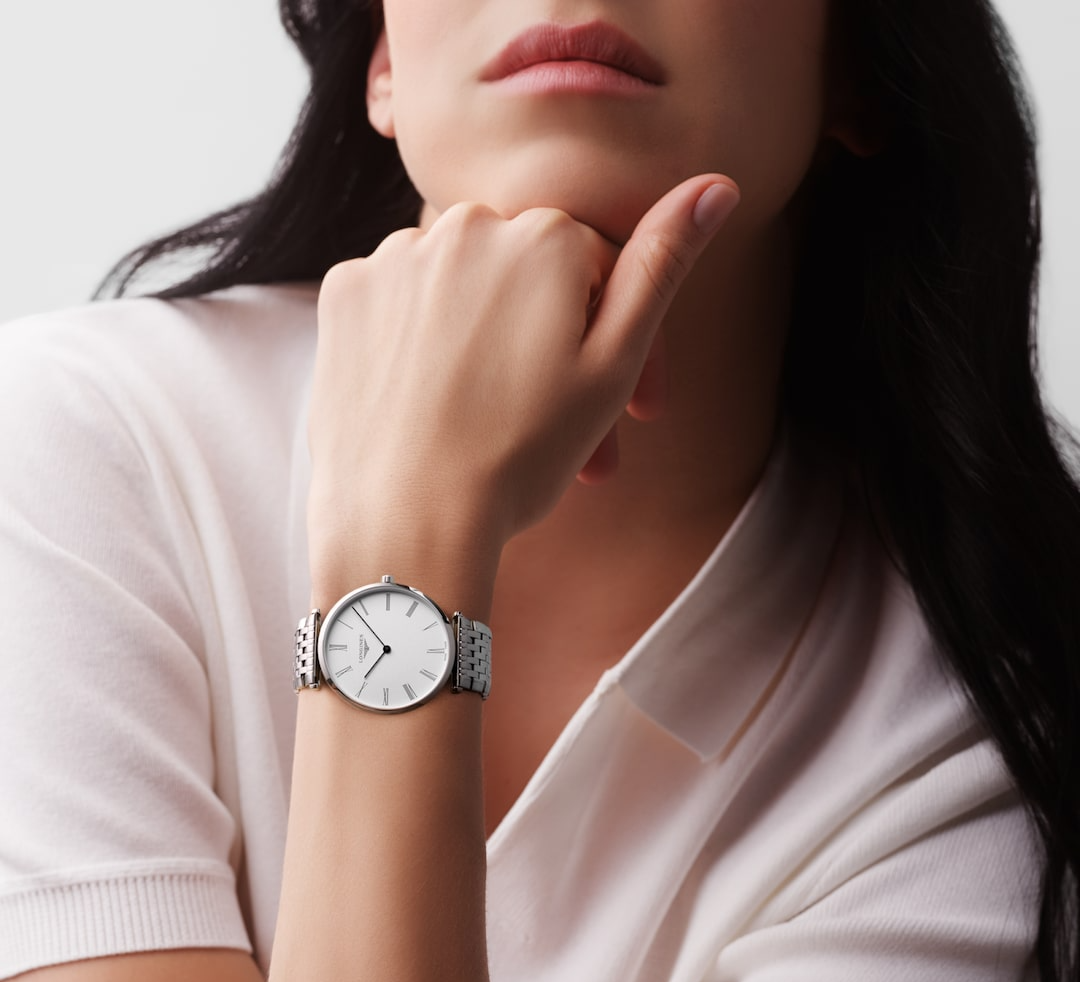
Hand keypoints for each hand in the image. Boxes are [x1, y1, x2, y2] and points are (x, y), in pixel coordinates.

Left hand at [307, 175, 739, 570]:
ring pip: (460, 286)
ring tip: (494, 424)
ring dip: (483, 341)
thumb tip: (716, 185)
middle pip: (523, 275)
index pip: (593, 268)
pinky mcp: (344, 292)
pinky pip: (399, 300)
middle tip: (561, 432)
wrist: (407, 521)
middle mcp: (465, 223)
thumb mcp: (613, 366)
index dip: (613, 341)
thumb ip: (661, 267)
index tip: (630, 411)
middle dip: (549, 344)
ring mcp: (396, 255)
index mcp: (546, 234)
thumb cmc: (521, 456)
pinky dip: (420, 342)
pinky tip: (431, 401)